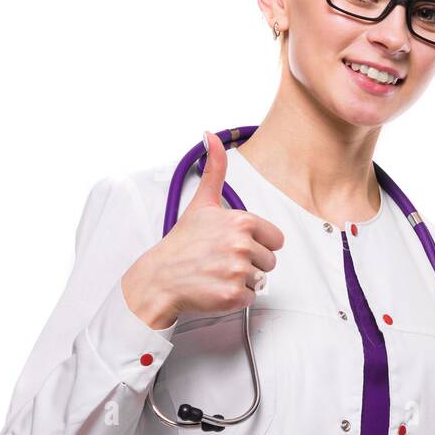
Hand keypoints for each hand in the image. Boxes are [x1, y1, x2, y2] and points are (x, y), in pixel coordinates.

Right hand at [122, 130, 285, 329]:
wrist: (159, 277)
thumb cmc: (182, 244)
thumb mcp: (201, 203)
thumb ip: (214, 170)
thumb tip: (212, 137)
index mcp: (241, 221)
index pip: (275, 239)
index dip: (257, 243)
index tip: (233, 244)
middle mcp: (241, 244)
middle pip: (270, 260)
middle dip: (250, 263)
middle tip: (222, 260)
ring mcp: (237, 270)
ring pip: (262, 279)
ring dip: (243, 280)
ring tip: (218, 272)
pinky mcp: (233, 294)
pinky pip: (252, 297)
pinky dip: (236, 297)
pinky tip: (216, 286)